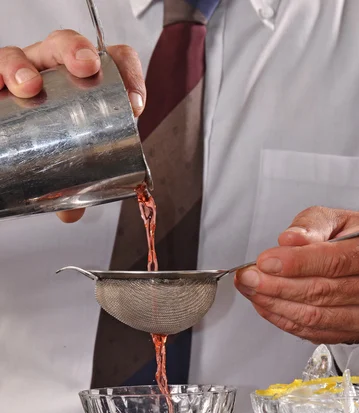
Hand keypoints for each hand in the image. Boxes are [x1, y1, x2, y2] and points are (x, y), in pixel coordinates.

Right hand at [0, 30, 145, 222]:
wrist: (15, 143)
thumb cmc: (53, 143)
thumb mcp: (71, 163)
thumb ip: (74, 188)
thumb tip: (71, 214)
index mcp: (86, 84)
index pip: (114, 62)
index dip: (128, 74)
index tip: (135, 104)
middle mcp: (53, 71)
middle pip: (67, 45)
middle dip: (78, 52)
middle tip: (86, 70)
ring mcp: (23, 73)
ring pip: (22, 55)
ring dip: (24, 66)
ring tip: (28, 87)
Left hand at [235, 207, 358, 344]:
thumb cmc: (356, 239)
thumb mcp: (337, 219)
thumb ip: (311, 225)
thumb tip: (289, 240)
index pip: (335, 261)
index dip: (296, 264)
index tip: (265, 261)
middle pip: (322, 292)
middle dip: (277, 285)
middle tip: (248, 277)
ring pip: (314, 316)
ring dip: (275, 304)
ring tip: (251, 290)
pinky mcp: (355, 332)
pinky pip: (312, 331)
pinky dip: (283, 319)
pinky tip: (266, 304)